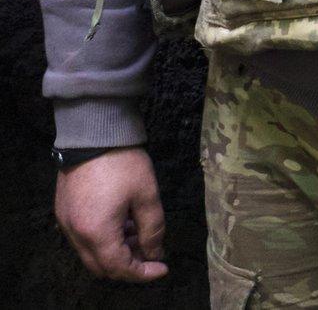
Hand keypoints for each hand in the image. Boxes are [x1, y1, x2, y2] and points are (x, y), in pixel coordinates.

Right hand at [55, 147, 166, 281]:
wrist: (93, 133)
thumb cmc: (123, 163)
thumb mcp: (148, 195)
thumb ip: (153, 229)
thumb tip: (155, 253)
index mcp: (96, 232)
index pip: (119, 268)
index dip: (143, 273)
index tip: (163, 267)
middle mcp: (75, 233)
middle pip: (102, 266)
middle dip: (129, 265)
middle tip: (152, 251)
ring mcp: (66, 222)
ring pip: (91, 253)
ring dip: (116, 250)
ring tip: (141, 232)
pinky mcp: (64, 211)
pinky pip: (83, 237)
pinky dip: (104, 238)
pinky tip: (123, 221)